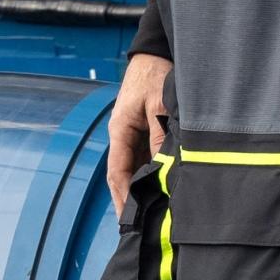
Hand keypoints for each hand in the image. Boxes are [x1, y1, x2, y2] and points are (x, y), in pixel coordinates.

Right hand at [105, 53, 171, 213]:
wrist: (155, 53)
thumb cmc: (155, 75)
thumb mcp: (159, 106)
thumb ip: (160, 136)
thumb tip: (163, 167)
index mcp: (119, 130)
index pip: (117, 172)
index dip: (121, 197)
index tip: (127, 219)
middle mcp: (122, 135)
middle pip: (124, 174)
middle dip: (129, 199)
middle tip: (139, 226)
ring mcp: (133, 133)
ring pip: (135, 167)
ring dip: (141, 188)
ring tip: (151, 213)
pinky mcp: (144, 129)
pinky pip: (146, 156)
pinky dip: (152, 173)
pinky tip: (162, 187)